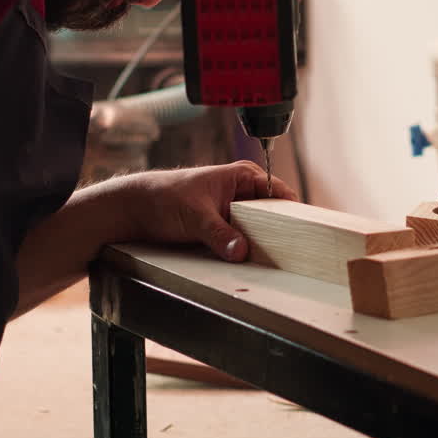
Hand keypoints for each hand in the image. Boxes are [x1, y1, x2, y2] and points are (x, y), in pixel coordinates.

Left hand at [118, 161, 299, 261]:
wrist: (134, 208)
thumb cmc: (162, 198)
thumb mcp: (194, 216)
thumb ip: (219, 234)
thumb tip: (241, 251)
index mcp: (243, 175)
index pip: (280, 193)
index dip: (292, 212)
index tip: (302, 231)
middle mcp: (243, 191)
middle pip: (274, 213)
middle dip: (279, 231)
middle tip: (289, 252)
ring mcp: (235, 210)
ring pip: (260, 228)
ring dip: (263, 243)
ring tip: (275, 260)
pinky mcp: (226, 227)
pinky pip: (246, 238)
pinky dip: (248, 248)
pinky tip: (254, 261)